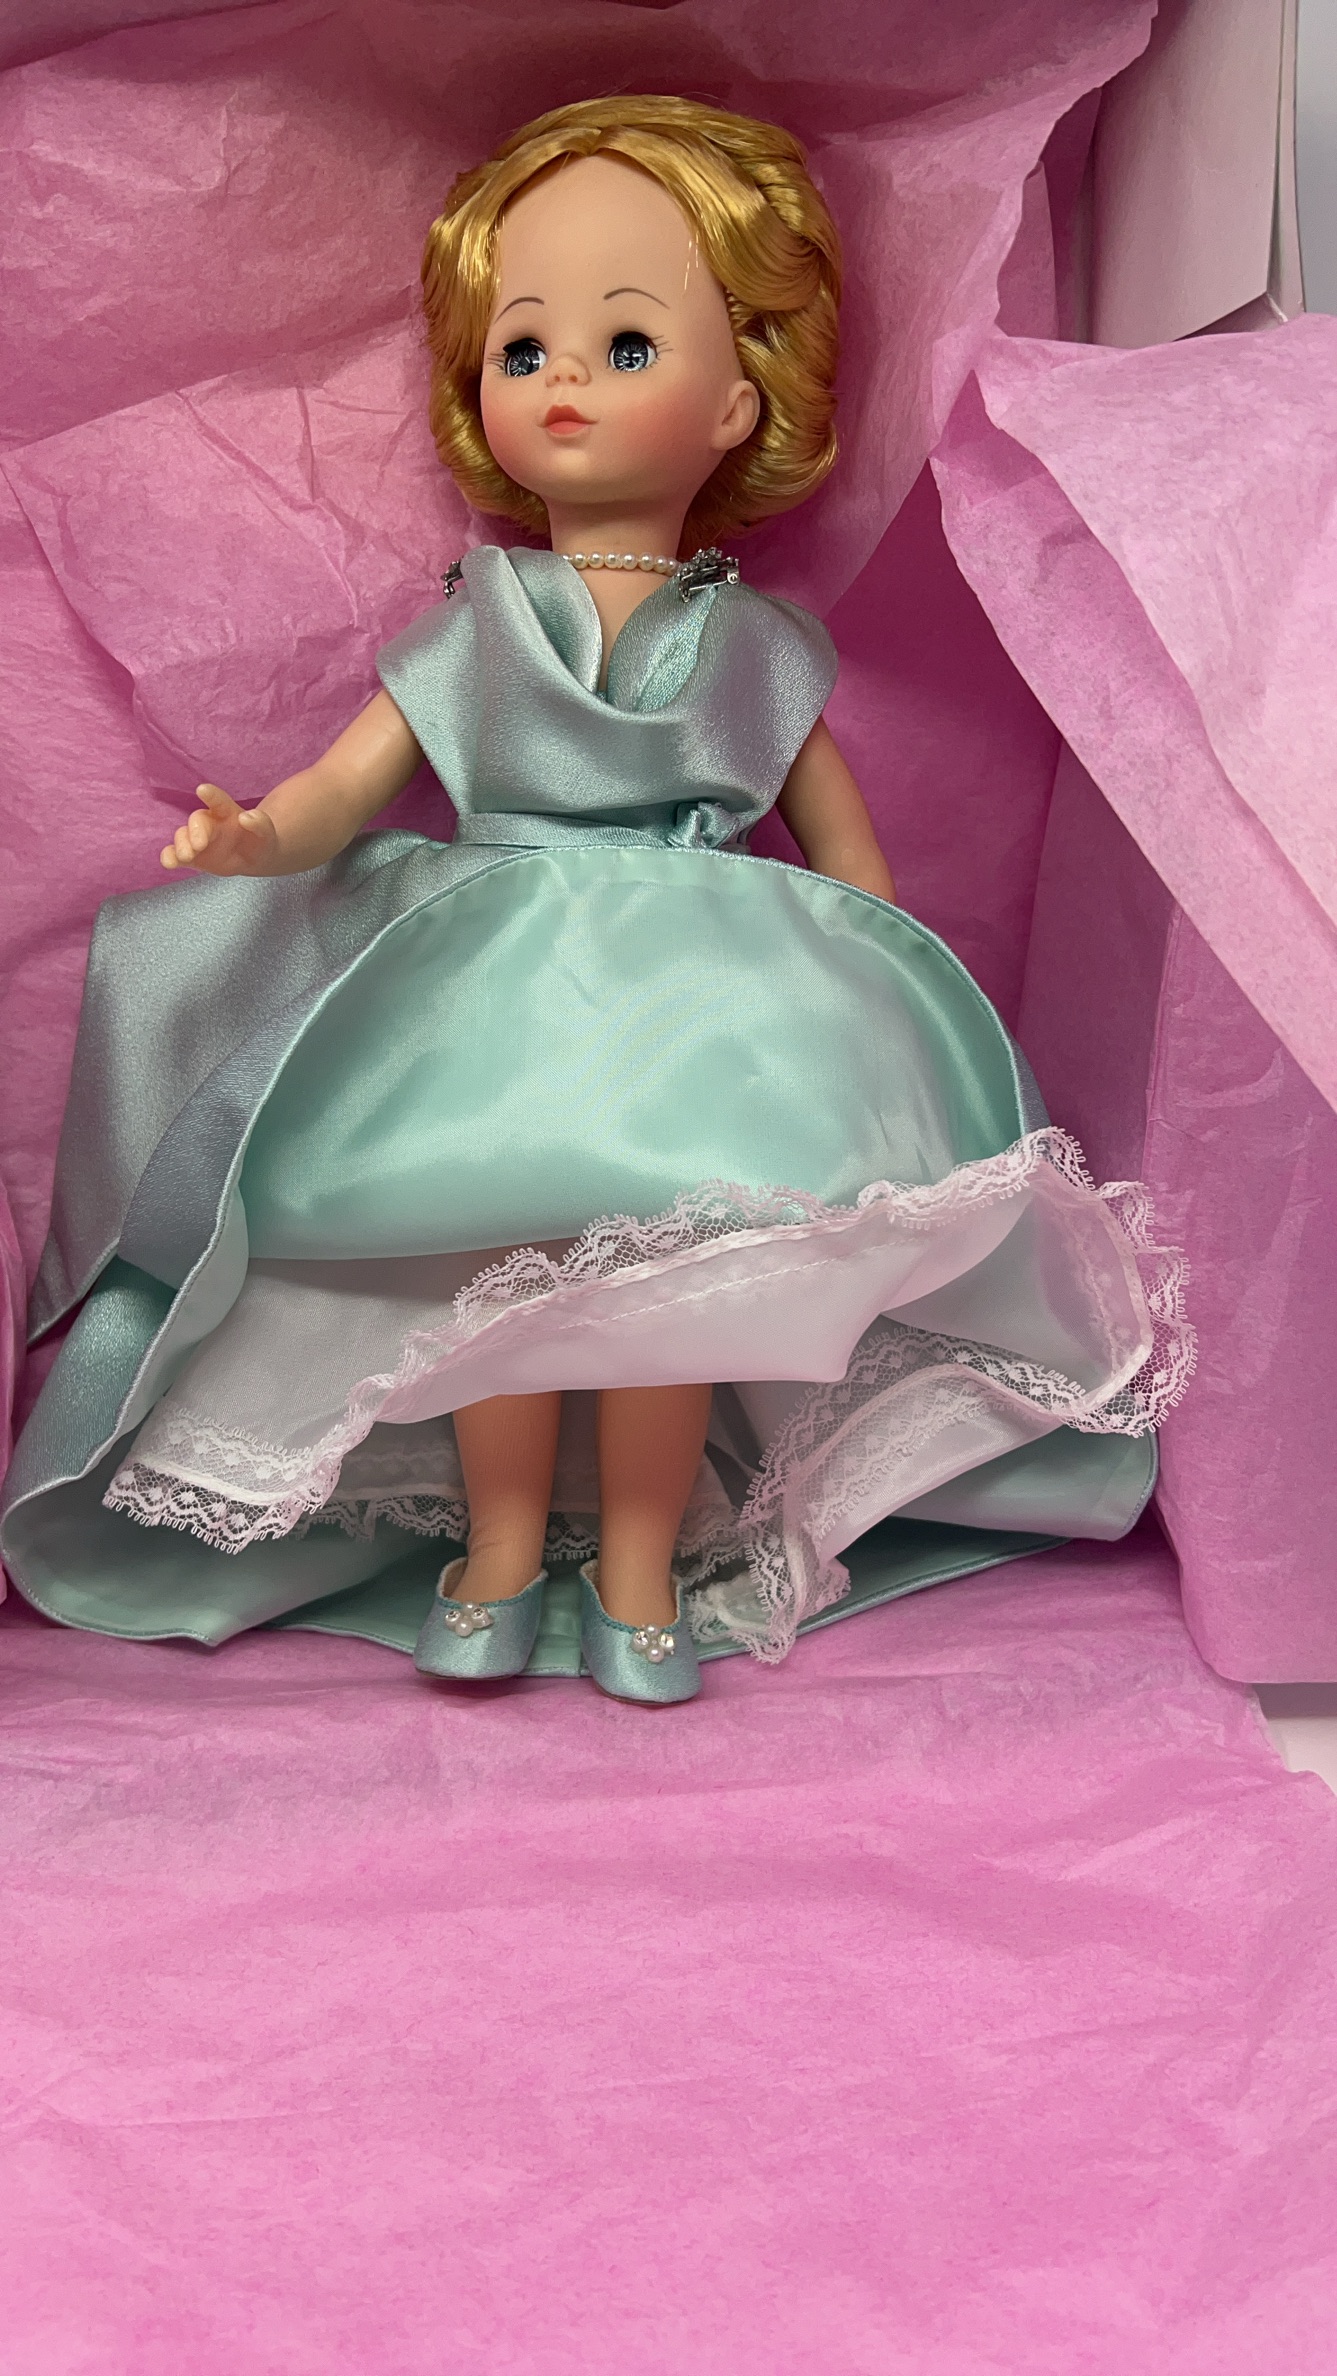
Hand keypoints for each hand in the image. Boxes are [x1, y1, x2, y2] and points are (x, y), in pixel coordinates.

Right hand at [161, 783, 278, 875]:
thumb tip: (247, 817)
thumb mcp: (267, 833)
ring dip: (181, 844)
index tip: (202, 790)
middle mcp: (209, 823)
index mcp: (226, 812)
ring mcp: (197, 839)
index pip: (218, 801)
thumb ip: (260, 823)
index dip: (211, 795)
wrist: (253, 857)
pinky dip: (169, 857)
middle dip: (195, 830)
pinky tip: (169, 862)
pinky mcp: (191, 856)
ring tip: (186, 856)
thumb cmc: (258, 840)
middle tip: (199, 844)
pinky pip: (175, 854)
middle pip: (197, 820)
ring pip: (183, 836)